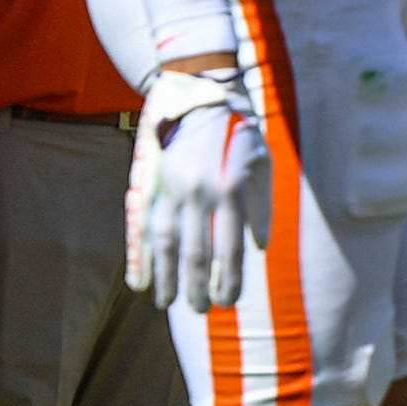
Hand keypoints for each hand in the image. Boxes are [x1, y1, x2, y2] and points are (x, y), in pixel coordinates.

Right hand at [126, 69, 271, 311]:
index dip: (228, 279)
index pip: (229, 249)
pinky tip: (143, 277)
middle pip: (196, 253)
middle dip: (197, 286)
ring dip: (166, 276)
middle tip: (201, 310)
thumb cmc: (241, 134)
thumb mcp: (263, 166)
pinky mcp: (156, 183)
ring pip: (166, 243)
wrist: (202, 94)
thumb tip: (258, 249)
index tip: (227, 301)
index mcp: (231, 190)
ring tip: (167, 303)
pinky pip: (147, 226)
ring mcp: (174, 188)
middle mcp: (200, 192)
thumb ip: (262, 209)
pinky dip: (145, 254)